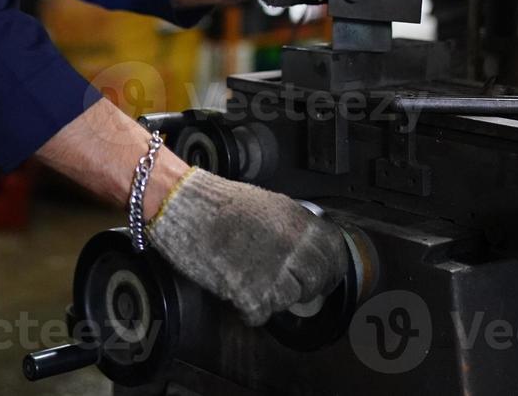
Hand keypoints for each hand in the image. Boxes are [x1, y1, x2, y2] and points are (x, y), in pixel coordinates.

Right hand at [146, 168, 347, 325]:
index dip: (330, 267)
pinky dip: (249, 309)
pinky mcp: (251, 292)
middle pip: (316, 281)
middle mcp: (293, 247)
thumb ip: (295, 227)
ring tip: (252, 281)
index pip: (334, 253)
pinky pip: (261, 314)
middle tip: (286, 285)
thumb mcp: (269, 205)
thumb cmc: (219, 203)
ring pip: (289, 299)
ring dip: (273, 296)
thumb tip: (310, 248)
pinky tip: (237, 292)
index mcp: (299, 223)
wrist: (183, 206)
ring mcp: (274, 272)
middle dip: (304, 287)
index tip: (323, 275)